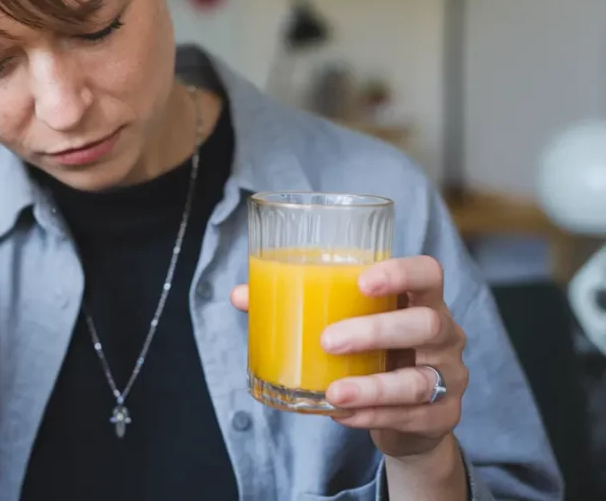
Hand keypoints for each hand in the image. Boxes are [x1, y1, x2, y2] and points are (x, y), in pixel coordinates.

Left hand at [230, 255, 468, 460]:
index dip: (401, 272)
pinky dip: (373, 416)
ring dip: (373, 387)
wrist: (409, 413)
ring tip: (333, 392)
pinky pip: (412, 417)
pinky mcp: (444, 416)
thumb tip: (242, 295)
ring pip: (421, 380)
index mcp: (420, 299)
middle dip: (375, 331)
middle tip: (328, 340)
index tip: (362, 281)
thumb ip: (298, 305)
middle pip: (425, 324)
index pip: (428, 273)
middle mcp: (444, 333)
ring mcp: (449, 377)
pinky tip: (342, 413)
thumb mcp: (345, 323)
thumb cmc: (373, 351)